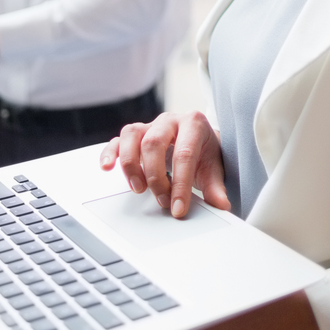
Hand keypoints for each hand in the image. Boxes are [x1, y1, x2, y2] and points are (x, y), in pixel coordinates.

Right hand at [101, 111, 229, 218]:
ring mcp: (149, 125)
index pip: (184, 154)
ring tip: (138, 189)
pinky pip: (117, 139)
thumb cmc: (205, 153)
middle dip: (155, 176)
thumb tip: (221, 205)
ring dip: (131, 164)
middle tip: (161, 200)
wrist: (199, 140)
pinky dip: (110, 153)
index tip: (179, 208)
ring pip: (132, 136)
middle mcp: (169, 121)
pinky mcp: (135, 135)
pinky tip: (107, 167)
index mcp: (194, 124)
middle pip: (154, 143)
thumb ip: (216, 187)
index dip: (181, 184)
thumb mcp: (214, 169)